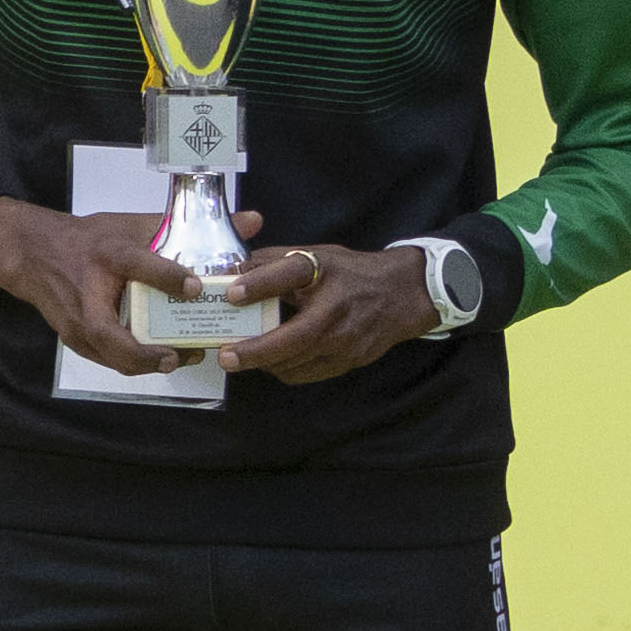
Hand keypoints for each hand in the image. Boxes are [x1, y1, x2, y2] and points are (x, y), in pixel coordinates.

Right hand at [0, 189, 230, 378]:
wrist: (33, 254)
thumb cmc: (88, 240)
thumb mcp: (130, 225)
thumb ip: (186, 227)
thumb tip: (253, 221)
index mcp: (106, 253)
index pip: (137, 264)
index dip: (167, 277)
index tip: (196, 287)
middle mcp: (88, 291)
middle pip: (109, 333)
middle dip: (144, 352)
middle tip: (180, 354)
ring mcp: (76, 320)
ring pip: (109, 354)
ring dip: (144, 363)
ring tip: (180, 359)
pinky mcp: (75, 338)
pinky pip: (107, 358)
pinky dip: (134, 363)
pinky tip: (162, 359)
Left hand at [209, 234, 451, 384]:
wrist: (403, 295)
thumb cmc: (352, 274)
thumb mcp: (318, 256)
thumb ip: (276, 262)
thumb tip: (234, 269)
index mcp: (326, 273)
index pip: (290, 274)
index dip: (259, 283)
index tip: (231, 293)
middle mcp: (337, 309)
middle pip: (293, 338)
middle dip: (255, 351)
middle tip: (226, 356)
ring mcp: (346, 340)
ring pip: (296, 362)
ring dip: (265, 363)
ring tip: (242, 357)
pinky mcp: (349, 361)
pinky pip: (307, 373)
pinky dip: (285, 369)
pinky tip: (272, 361)